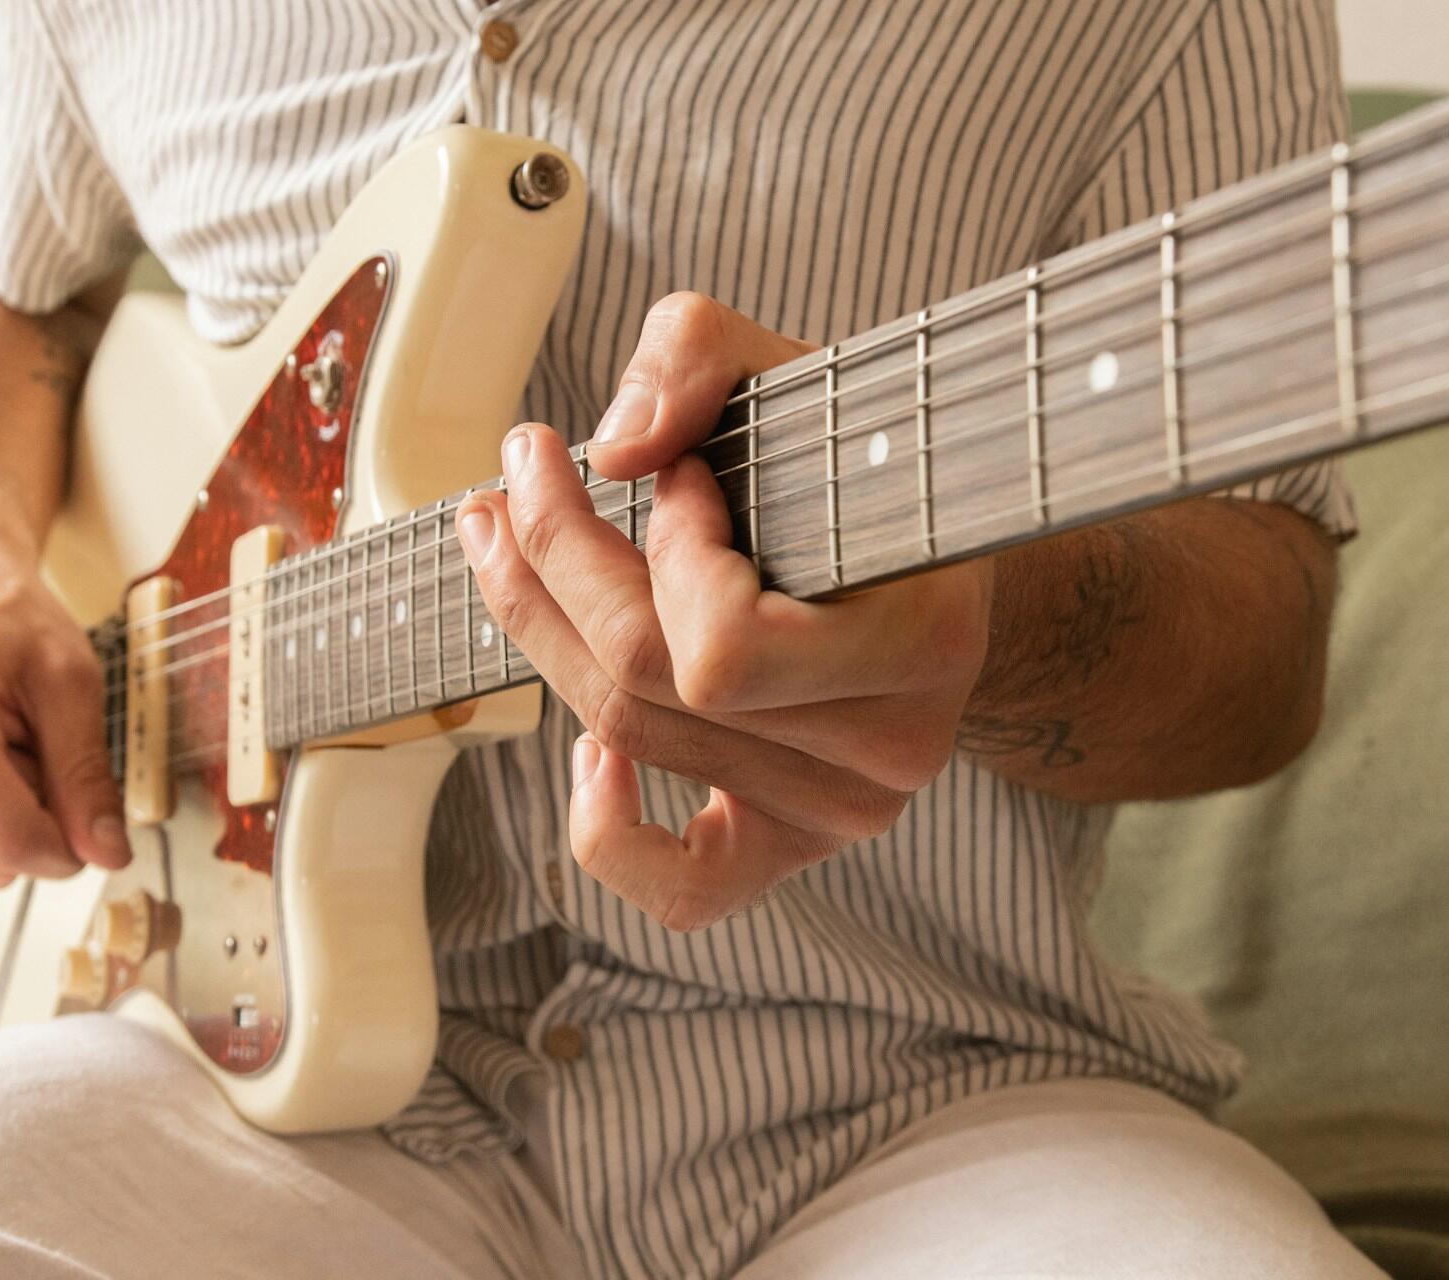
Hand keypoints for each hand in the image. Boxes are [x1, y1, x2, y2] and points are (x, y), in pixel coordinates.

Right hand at [0, 552, 130, 887]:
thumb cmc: (13, 623)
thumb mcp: (72, 684)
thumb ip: (88, 775)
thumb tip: (106, 853)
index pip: (8, 840)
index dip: (68, 848)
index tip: (98, 826)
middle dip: (36, 821)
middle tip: (39, 748)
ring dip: (8, 814)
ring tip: (6, 745)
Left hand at [456, 293, 992, 930]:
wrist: (937, 574)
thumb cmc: (865, 474)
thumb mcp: (797, 376)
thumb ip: (701, 356)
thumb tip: (610, 449)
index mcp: (921, 644)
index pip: (727, 645)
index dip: (669, 552)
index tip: (683, 476)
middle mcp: (885, 751)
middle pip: (648, 684)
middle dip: (557, 561)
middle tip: (523, 474)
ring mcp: (836, 813)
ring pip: (630, 739)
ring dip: (545, 630)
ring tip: (512, 541)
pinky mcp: (786, 848)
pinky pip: (678, 889)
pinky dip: (606, 827)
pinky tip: (584, 750)